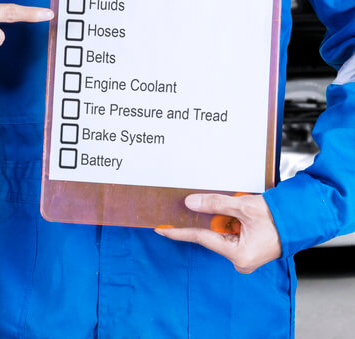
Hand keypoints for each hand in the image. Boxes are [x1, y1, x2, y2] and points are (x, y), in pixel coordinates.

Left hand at [154, 194, 281, 273]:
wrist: (302, 220)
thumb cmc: (279, 217)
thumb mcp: (244, 206)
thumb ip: (215, 204)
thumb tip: (190, 203)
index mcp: (239, 255)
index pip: (201, 238)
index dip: (180, 232)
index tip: (161, 229)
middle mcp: (240, 261)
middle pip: (211, 236)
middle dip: (206, 221)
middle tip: (194, 207)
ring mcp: (244, 257)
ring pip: (220, 234)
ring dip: (220, 220)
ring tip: (236, 210)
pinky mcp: (247, 251)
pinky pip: (229, 235)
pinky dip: (227, 223)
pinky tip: (234, 215)